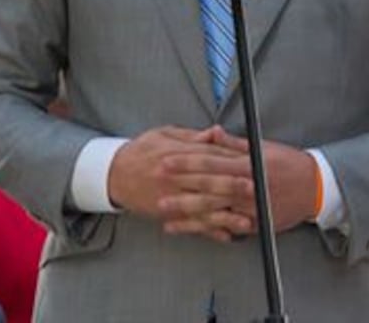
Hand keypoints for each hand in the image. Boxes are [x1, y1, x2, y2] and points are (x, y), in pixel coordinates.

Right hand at [109, 126, 254, 241]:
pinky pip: (191, 224)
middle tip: (255, 188)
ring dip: (226, 215)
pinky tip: (225, 235)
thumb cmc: (141, 151)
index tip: (249, 161)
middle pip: (207, 181)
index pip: (207, 155)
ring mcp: (170, 197)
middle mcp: (173, 176)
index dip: (230, 159)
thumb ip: (192, 137)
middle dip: (232, 185)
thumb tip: (215, 132)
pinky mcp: (167, 213)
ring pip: (202, 207)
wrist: (113, 174)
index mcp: (175, 153)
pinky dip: (209, 231)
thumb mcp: (164, 135)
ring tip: (246, 220)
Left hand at [169, 131, 319, 234]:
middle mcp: (247, 186)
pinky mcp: (255, 224)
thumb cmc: (287, 163)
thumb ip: (232, 144)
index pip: (210, 162)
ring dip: (188, 213)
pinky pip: (227, 227)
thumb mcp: (260, 148)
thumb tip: (211, 133)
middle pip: (208, 187)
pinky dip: (207, 229)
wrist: (315, 188)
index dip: (185, 161)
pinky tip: (189, 230)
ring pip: (214, 211)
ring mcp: (250, 208)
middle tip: (156, 187)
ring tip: (165, 214)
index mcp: (246, 164)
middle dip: (180, 187)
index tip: (165, 161)